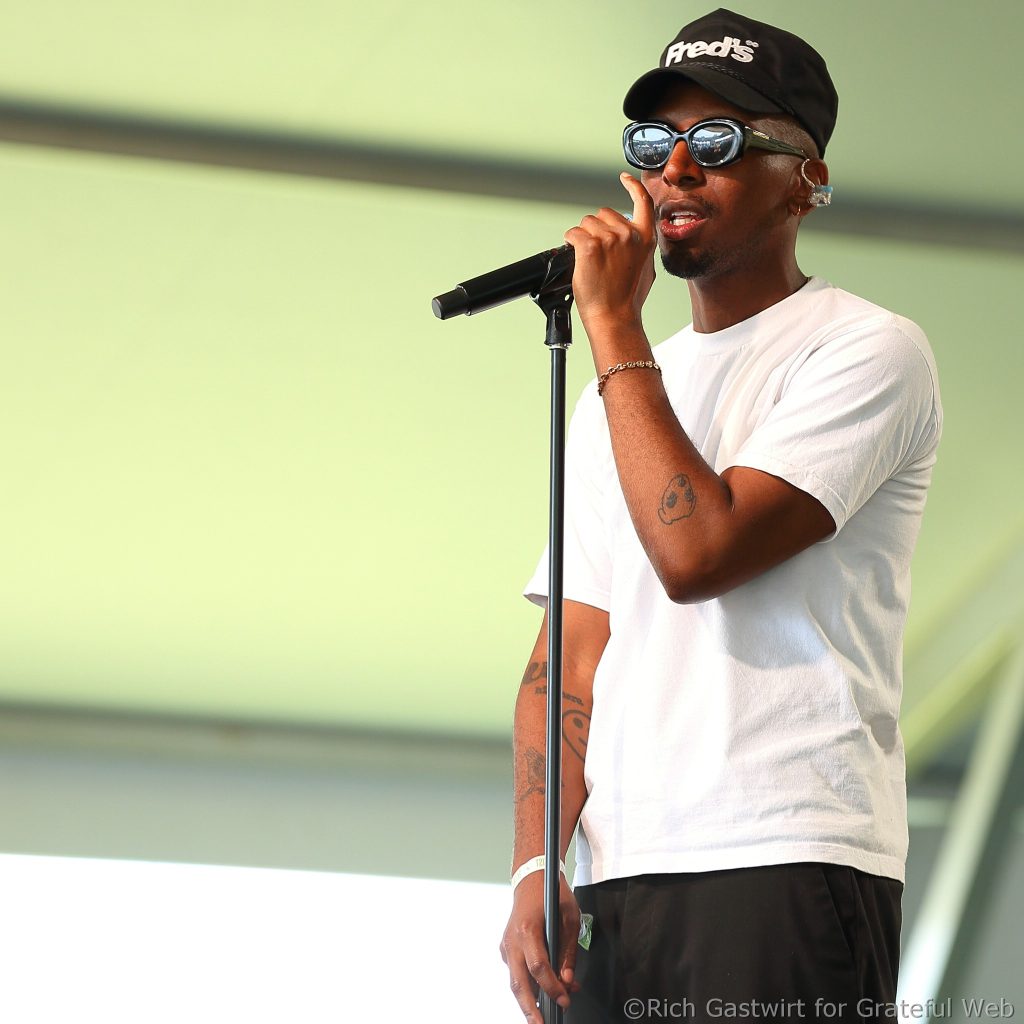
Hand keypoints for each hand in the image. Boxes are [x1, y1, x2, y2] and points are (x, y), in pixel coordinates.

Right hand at [499, 871, 581, 1022]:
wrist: (530, 877)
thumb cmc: (550, 893)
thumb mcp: (569, 917)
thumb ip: (569, 951)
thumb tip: (567, 979)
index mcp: (528, 930)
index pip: (539, 968)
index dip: (552, 988)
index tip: (564, 999)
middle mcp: (512, 940)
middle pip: (519, 983)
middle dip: (530, 1009)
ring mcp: (506, 944)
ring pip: (515, 981)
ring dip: (529, 1000)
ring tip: (544, 1012)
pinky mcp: (506, 947)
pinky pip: (515, 971)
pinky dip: (527, 983)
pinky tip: (542, 988)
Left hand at [563, 174, 656, 333]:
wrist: (615, 317)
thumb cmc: (627, 300)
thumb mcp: (646, 271)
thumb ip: (640, 250)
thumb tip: (633, 243)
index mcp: (646, 239)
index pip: (643, 202)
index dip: (632, 187)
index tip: (624, 178)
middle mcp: (629, 234)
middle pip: (603, 214)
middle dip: (596, 228)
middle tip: (596, 254)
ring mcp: (610, 239)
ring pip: (586, 223)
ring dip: (582, 237)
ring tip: (589, 260)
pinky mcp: (590, 246)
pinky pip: (573, 233)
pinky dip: (570, 241)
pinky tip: (576, 255)